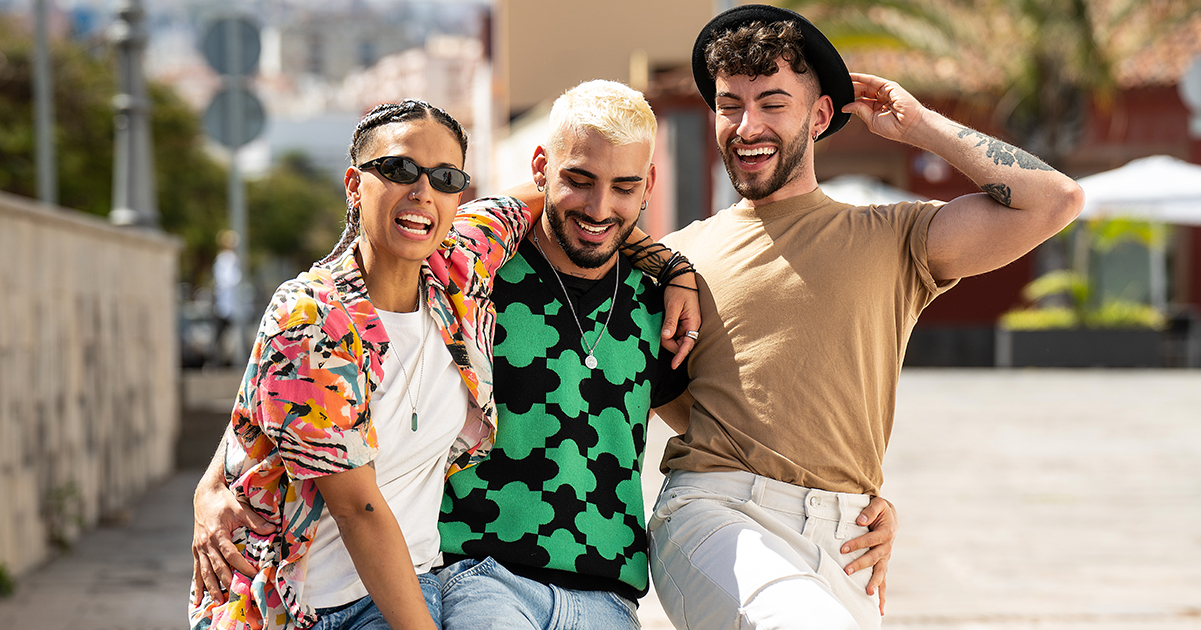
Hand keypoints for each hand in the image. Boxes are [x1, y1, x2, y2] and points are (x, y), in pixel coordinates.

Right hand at [191, 480, 273, 604]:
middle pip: (217, 567)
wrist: (205, 495)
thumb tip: (272, 529)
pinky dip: (198, 584)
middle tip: (236, 595)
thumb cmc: (224, 501)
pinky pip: (196, 569)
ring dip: (211, 587)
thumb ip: (255, 521)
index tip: (253, 575)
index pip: (230, 555)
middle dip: (226, 582)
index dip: (242, 566)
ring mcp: (199, 548)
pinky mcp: (196, 549)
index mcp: (217, 534)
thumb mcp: (240, 508)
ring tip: (218, 601)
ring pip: (204, 572)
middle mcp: (206, 543)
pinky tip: (199, 597)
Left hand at [660, 268, 700, 368]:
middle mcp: (692, 326)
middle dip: (669, 343)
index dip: (680, 355)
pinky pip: (674, 333)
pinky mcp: (681, 322)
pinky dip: (668, 332)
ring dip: (668, 337)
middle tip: (660, 334)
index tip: (673, 365)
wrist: (679, 277)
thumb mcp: (673, 305)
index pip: (688, 344)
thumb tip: (666, 337)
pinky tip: (664, 325)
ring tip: (662, 325)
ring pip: (676, 339)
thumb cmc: (678, 289)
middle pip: (680, 344)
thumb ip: (670, 322)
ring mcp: (686, 324)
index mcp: (693, 322)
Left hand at [841, 495, 896, 614]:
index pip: (870, 540)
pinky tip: (879, 608)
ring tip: (868, 594)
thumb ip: (870, 510)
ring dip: (874, 583)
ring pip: (881, 572)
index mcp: (886, 533)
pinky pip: (883, 580)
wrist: (888, 515)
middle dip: (861, 565)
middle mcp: (887, 547)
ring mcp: (885, 557)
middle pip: (874, 558)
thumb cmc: (880, 509)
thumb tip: (861, 521)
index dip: (857, 544)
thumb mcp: (877, 504)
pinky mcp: (882, 563)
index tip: (843, 549)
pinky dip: (882, 594)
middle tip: (847, 571)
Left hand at [842, 73, 926, 143]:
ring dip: (854, 83)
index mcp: (877, 109)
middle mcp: (881, 99)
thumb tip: (845, 106)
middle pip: (862, 92)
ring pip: (866, 85)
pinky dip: (861, 78)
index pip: (860, 102)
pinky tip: (851, 76)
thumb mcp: (872, 120)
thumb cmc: (893, 128)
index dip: (850, 99)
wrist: (909, 126)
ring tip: (841, 82)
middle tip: (837, 89)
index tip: (838, 98)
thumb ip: (860, 111)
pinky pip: (872, 80)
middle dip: (851, 90)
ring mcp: (885, 92)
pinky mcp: (889, 86)